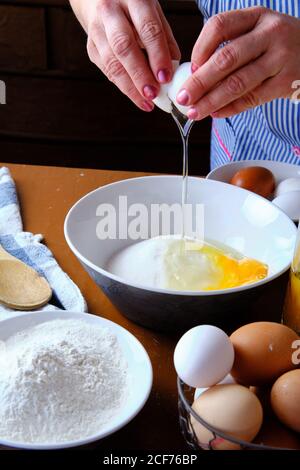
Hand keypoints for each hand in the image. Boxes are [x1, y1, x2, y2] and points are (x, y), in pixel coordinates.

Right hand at [72, 0, 179, 111]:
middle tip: (153, 94)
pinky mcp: (91, 47)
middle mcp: (110, 11)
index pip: (147, 29)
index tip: (166, 78)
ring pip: (111, 62)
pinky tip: (135, 95)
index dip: (157, 55)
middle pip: (124, 46)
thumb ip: (164, 38)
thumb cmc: (133, 8)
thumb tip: (174, 69)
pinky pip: (107, 70)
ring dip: (130, 86)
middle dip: (140, 74)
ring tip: (146, 102)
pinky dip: (122, 85)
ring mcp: (96, 29)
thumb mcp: (153, 12)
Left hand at [175, 7, 299, 119]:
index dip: (199, 48)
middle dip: (199, 82)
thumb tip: (195, 76)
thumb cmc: (278, 45)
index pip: (219, 26)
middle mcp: (270, 34)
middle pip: (226, 58)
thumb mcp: (258, 32)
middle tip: (183, 98)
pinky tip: (216, 114)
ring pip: (238, 83)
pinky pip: (252, 99)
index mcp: (257, 16)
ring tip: (195, 112)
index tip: (189, 69)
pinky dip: (231, 108)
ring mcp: (280, 58)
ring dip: (212, 100)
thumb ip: (231, 46)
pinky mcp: (286, 82)